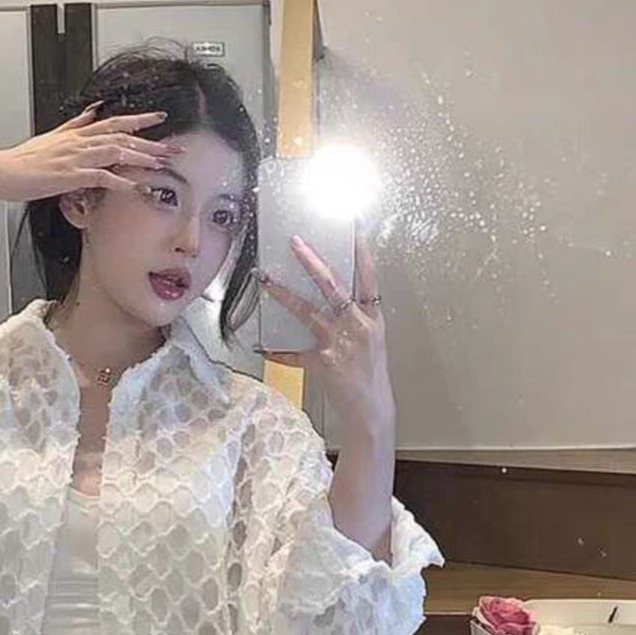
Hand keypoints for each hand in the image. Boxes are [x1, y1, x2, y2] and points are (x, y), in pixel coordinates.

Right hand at [0, 104, 183, 201]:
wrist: (1, 170)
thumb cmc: (24, 160)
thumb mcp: (51, 137)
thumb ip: (74, 124)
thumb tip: (91, 111)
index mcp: (76, 133)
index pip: (114, 122)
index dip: (138, 120)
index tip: (160, 118)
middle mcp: (79, 142)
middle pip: (121, 136)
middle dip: (150, 141)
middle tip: (173, 148)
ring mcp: (75, 158)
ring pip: (116, 152)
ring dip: (141, 157)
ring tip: (161, 163)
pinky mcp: (69, 176)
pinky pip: (101, 177)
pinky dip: (121, 181)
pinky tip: (136, 186)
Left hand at [256, 221, 395, 432]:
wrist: (371, 409)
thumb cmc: (371, 375)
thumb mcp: (372, 340)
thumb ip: (357, 318)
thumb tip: (337, 300)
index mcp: (372, 317)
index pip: (368, 275)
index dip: (362, 249)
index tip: (354, 225)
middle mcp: (357, 325)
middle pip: (333, 285)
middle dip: (312, 261)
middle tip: (295, 242)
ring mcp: (339, 342)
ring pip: (307, 310)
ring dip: (283, 294)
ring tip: (266, 279)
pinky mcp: (322, 361)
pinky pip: (294, 353)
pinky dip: (278, 352)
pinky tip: (262, 348)